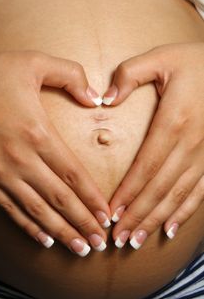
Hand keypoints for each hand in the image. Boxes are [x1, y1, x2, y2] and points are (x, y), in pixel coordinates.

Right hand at [0, 50, 110, 256]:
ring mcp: (0, 173)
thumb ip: (71, 75)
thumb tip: (95, 98)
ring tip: (80, 250)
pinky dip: (28, 227)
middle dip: (82, 223)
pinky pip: (10, 209)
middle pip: (59, 199)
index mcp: (37, 132)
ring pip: (37, 211)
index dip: (92, 198)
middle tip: (100, 243)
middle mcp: (20, 159)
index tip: (107, 216)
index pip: (73, 174)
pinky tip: (44, 239)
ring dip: (61, 232)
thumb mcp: (34, 63)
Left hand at [102, 43, 203, 248]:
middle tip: (117, 239)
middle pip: (159, 188)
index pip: (145, 167)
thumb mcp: (161, 58)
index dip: (127, 193)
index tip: (110, 213)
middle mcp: (191, 143)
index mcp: (174, 121)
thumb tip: (105, 99)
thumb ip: (129, 74)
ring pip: (177, 196)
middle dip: (136, 216)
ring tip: (136, 240)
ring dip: (155, 220)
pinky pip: (199, 192)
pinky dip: (184, 213)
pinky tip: (170, 229)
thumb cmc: (196, 62)